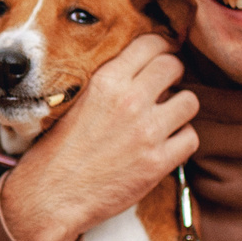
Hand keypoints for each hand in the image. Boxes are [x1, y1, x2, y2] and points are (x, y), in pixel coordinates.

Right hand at [0, 33, 198, 240]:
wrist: (50, 196)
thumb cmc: (55, 151)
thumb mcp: (73, 102)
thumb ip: (105, 83)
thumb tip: (134, 70)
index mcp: (106, 81)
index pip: (151, 44)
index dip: (161, 48)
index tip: (160, 57)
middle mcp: (130, 101)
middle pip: (174, 67)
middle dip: (173, 74)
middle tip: (165, 87)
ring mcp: (147, 132)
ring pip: (189, 102)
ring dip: (180, 108)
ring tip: (166, 118)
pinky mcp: (157, 162)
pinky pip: (191, 138)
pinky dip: (182, 141)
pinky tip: (166, 145)